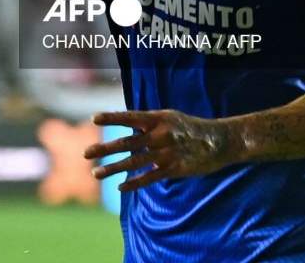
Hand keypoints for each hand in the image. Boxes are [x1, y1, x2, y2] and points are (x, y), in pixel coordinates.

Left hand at [84, 110, 234, 191]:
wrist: (219, 141)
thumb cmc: (189, 128)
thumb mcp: (169, 117)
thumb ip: (147, 123)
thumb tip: (124, 126)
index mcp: (158, 119)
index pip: (130, 117)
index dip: (112, 118)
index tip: (93, 118)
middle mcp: (160, 135)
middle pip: (127, 143)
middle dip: (105, 149)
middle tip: (85, 153)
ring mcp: (167, 153)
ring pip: (134, 162)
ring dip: (113, 168)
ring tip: (95, 173)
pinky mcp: (174, 169)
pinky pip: (150, 177)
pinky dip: (134, 183)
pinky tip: (120, 187)